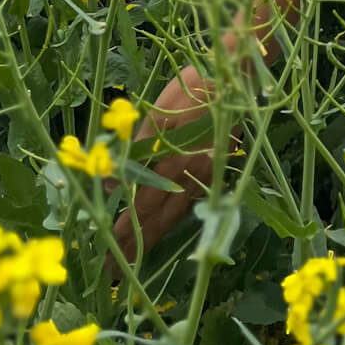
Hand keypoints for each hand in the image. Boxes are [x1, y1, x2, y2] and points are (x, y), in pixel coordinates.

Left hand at [109, 65, 217, 264]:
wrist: (237, 77)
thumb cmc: (192, 90)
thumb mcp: (158, 114)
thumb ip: (137, 150)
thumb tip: (114, 182)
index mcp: (174, 165)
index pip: (144, 205)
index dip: (126, 227)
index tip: (108, 247)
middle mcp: (192, 178)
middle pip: (160, 219)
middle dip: (137, 244)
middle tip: (116, 268)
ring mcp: (207, 176)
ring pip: (177, 215)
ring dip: (155, 237)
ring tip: (137, 257)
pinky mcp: (217, 170)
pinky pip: (193, 204)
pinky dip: (176, 219)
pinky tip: (167, 226)